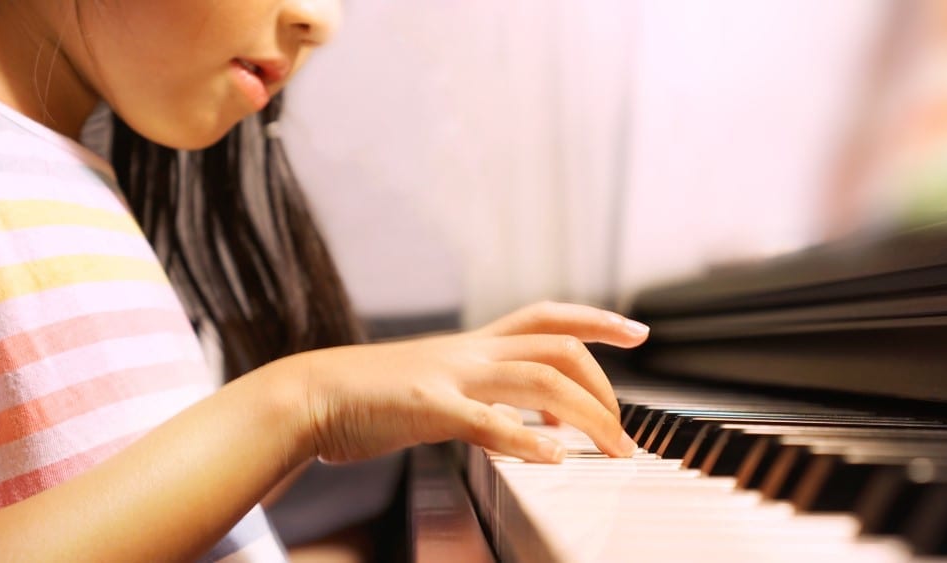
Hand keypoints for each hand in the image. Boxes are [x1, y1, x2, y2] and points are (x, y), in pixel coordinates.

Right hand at [293, 301, 648, 463]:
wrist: (309, 394)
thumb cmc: (369, 395)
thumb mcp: (436, 387)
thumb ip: (482, 398)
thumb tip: (525, 419)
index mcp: (472, 347)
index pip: (546, 316)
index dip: (597, 318)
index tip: (637, 330)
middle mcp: (470, 352)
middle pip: (558, 344)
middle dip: (605, 381)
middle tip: (626, 426)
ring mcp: (450, 376)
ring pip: (539, 377)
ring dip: (586, 414)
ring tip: (611, 450)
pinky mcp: (427, 407)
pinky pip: (486, 420)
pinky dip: (524, 438)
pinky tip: (551, 458)